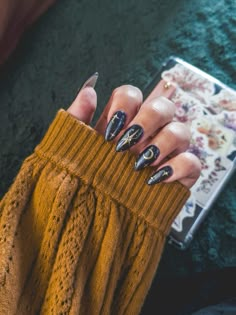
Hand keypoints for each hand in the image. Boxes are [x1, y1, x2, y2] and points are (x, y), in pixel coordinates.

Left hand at [67, 74, 200, 187]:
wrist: (97, 214)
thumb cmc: (87, 176)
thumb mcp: (75, 147)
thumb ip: (78, 117)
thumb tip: (90, 90)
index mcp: (124, 122)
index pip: (132, 94)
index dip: (124, 104)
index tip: (110, 132)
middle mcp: (149, 132)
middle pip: (163, 105)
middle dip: (147, 120)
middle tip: (126, 145)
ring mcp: (167, 151)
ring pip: (182, 130)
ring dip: (162, 144)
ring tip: (140, 164)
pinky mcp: (180, 173)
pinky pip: (193, 162)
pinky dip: (178, 168)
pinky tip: (156, 179)